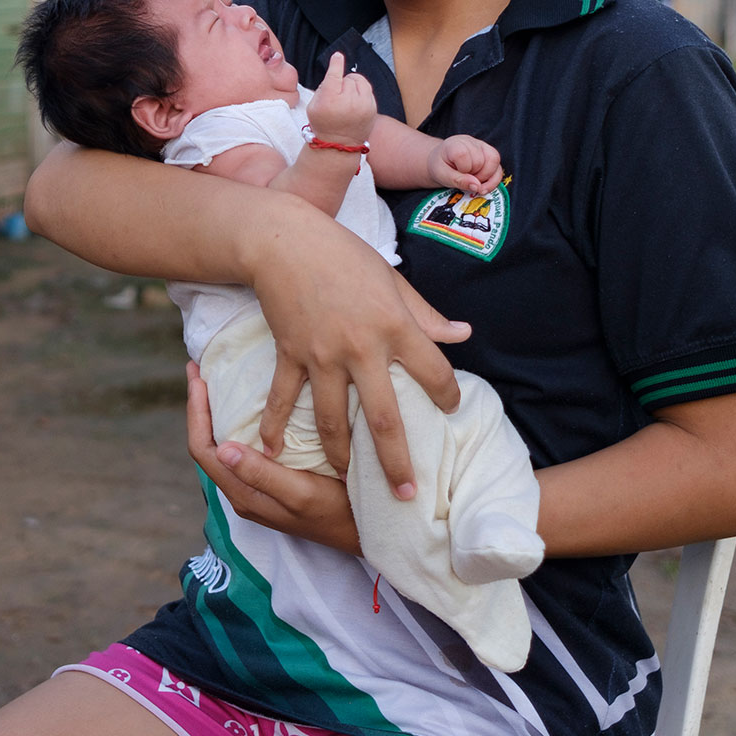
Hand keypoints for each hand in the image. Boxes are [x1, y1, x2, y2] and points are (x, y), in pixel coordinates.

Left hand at [187, 361, 360, 553]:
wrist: (360, 534)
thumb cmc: (334, 513)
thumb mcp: (300, 493)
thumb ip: (261, 475)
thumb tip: (222, 449)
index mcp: (242, 492)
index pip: (203, 448)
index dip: (195, 412)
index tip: (197, 376)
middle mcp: (242, 491)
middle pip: (207, 445)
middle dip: (200, 407)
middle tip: (200, 370)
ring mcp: (254, 489)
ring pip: (222, 446)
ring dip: (215, 414)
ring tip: (218, 382)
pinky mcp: (268, 484)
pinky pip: (241, 449)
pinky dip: (236, 423)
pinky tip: (248, 406)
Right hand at [249, 225, 466, 494]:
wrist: (283, 240)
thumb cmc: (344, 254)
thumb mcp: (392, 280)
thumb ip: (427, 315)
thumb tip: (463, 335)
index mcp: (395, 326)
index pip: (434, 373)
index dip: (449, 396)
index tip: (451, 410)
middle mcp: (362, 348)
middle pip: (385, 419)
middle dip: (397, 462)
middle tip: (408, 496)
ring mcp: (322, 356)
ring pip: (334, 421)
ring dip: (342, 457)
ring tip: (349, 483)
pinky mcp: (291, 354)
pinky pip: (284, 399)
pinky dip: (275, 427)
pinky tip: (272, 452)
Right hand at [305, 52, 375, 145]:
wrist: (339, 145)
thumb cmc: (323, 124)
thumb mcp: (313, 106)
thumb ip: (323, 87)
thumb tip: (336, 71)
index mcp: (330, 101)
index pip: (334, 76)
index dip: (336, 64)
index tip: (337, 56)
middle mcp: (348, 102)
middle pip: (347, 78)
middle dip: (342, 83)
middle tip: (337, 96)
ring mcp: (363, 106)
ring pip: (360, 81)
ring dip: (353, 85)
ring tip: (346, 97)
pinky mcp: (373, 109)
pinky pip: (368, 90)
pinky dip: (361, 92)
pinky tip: (354, 103)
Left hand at [429, 134, 502, 196]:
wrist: (441, 161)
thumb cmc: (440, 167)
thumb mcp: (441, 175)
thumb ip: (458, 180)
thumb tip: (477, 186)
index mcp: (456, 144)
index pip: (466, 158)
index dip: (463, 171)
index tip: (455, 175)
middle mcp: (472, 142)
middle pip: (482, 161)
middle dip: (475, 177)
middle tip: (464, 180)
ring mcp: (483, 147)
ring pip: (495, 162)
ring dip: (486, 179)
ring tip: (475, 185)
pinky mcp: (490, 155)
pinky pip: (499, 168)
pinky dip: (493, 181)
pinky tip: (484, 187)